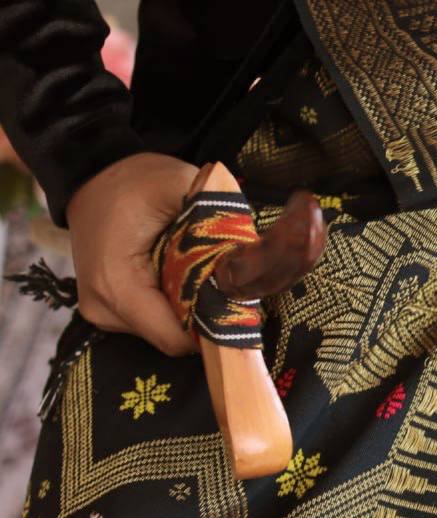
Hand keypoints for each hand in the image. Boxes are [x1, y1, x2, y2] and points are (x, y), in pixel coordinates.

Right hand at [67, 153, 325, 354]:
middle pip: (175, 337)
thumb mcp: (180, 186)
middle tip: (226, 280)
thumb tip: (259, 255)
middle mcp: (104, 308)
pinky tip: (182, 276)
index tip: (242, 302)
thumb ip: (219, 221)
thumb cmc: (135, 180)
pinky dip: (177, 303)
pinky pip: (157, 320)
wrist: (94, 177)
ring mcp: (104, 313)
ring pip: (168, 331)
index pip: (178, 338)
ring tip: (199, 271)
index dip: (216, 325)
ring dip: (193, 307)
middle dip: (208, 314)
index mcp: (116, 284)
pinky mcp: (111, 311)